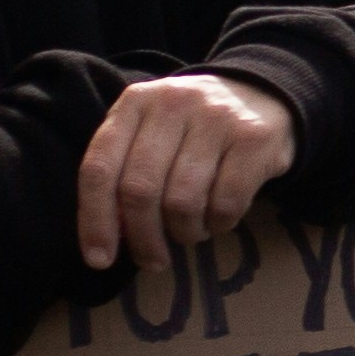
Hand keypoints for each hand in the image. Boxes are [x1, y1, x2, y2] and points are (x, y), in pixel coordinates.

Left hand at [74, 72, 298, 268]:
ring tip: (191, 231)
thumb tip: (110, 234)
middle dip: (143, 238)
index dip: (95, 220)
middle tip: (153, 260)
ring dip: (185, 232)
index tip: (99, 260)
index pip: (99, 168)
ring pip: (183, 201)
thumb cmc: (191, 127)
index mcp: (135, 103)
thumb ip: (124, 173)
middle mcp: (172, 103)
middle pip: (140, 190)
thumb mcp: (149, 134)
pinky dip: (218, 225)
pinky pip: (226, 203)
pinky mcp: (254, 138)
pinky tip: (218, 220)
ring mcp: (216, 117)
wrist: (259, 94)